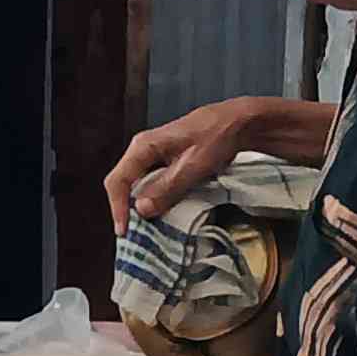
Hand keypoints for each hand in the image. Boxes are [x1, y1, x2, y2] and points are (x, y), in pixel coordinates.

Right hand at [107, 100, 259, 231]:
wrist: (238, 122)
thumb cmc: (217, 136)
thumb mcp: (193, 166)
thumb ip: (167, 188)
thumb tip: (142, 209)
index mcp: (144, 146)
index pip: (118, 180)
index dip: (117, 207)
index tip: (124, 230)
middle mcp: (144, 150)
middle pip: (124, 183)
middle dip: (127, 209)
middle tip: (135, 233)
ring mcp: (154, 155)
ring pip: (139, 185)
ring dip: (143, 205)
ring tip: (149, 226)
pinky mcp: (166, 161)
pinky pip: (153, 183)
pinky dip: (156, 198)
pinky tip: (166, 210)